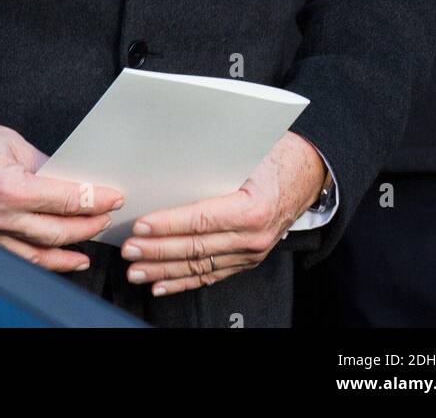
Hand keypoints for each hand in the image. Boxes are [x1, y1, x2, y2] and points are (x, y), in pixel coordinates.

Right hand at [0, 115, 124, 272]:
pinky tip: (52, 260)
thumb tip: (68, 177)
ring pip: (37, 255)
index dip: (94, 199)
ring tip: (87, 251)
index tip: (112, 197)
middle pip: (56, 232)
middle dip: (88, 226)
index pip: (65, 200)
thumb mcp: (12, 141)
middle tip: (106, 218)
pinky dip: (38, 261)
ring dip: (67, 255)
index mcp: (10, 188)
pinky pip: (15, 257)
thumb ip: (43, 164)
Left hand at [118, 131, 327, 296]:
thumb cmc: (276, 156)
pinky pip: (210, 275)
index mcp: (252, 208)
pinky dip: (183, 282)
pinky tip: (161, 285)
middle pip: (195, 247)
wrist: (307, 173)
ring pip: (199, 266)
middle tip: (129, 249)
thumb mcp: (249, 151)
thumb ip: (214, 159)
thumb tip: (172, 158)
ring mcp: (250, 252)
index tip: (141, 225)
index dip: (168, 225)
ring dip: (164, 271)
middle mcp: (253, 236)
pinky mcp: (246, 259)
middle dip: (157, 250)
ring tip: (136, 271)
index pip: (200, 220)